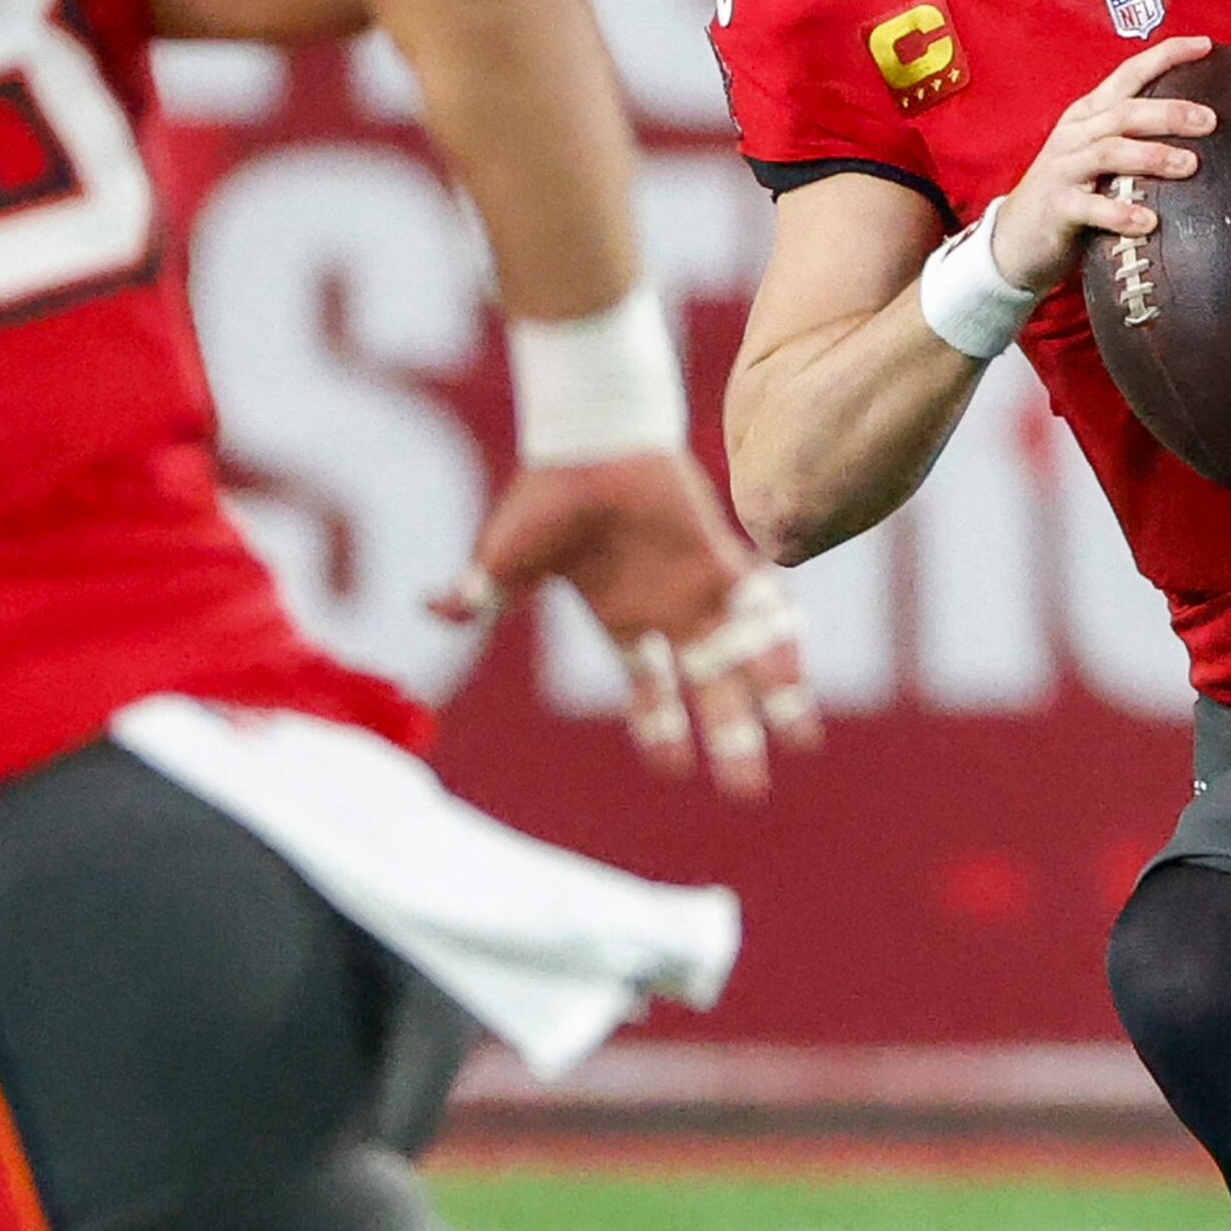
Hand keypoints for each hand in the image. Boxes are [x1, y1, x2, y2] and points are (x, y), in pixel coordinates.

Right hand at [434, 450, 817, 797]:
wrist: (586, 438)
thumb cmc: (544, 497)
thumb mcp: (503, 562)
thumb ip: (476, 597)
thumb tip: (428, 611)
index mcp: (621, 623)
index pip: (649, 692)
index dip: (661, 729)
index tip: (677, 770)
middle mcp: (667, 614)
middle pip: (707, 690)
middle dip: (730, 740)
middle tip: (750, 793)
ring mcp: (697, 587)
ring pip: (743, 655)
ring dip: (773, 698)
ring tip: (802, 743)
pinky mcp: (719, 556)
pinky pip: (759, 603)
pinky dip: (779, 636)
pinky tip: (799, 673)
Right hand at [985, 34, 1215, 291]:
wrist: (1016, 240)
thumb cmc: (1069, 195)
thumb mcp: (1097, 158)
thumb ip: (1134, 141)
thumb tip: (1198, 134)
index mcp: (1089, 115)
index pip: (1129, 74)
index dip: (1165, 56)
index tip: (1204, 46)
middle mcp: (1076, 135)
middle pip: (1125, 112)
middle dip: (1169, 112)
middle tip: (1209, 121)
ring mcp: (1064, 169)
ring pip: (1109, 151)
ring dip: (1152, 156)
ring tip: (1188, 165)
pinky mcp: (1057, 207)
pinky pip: (1091, 207)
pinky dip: (1121, 213)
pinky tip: (1148, 221)